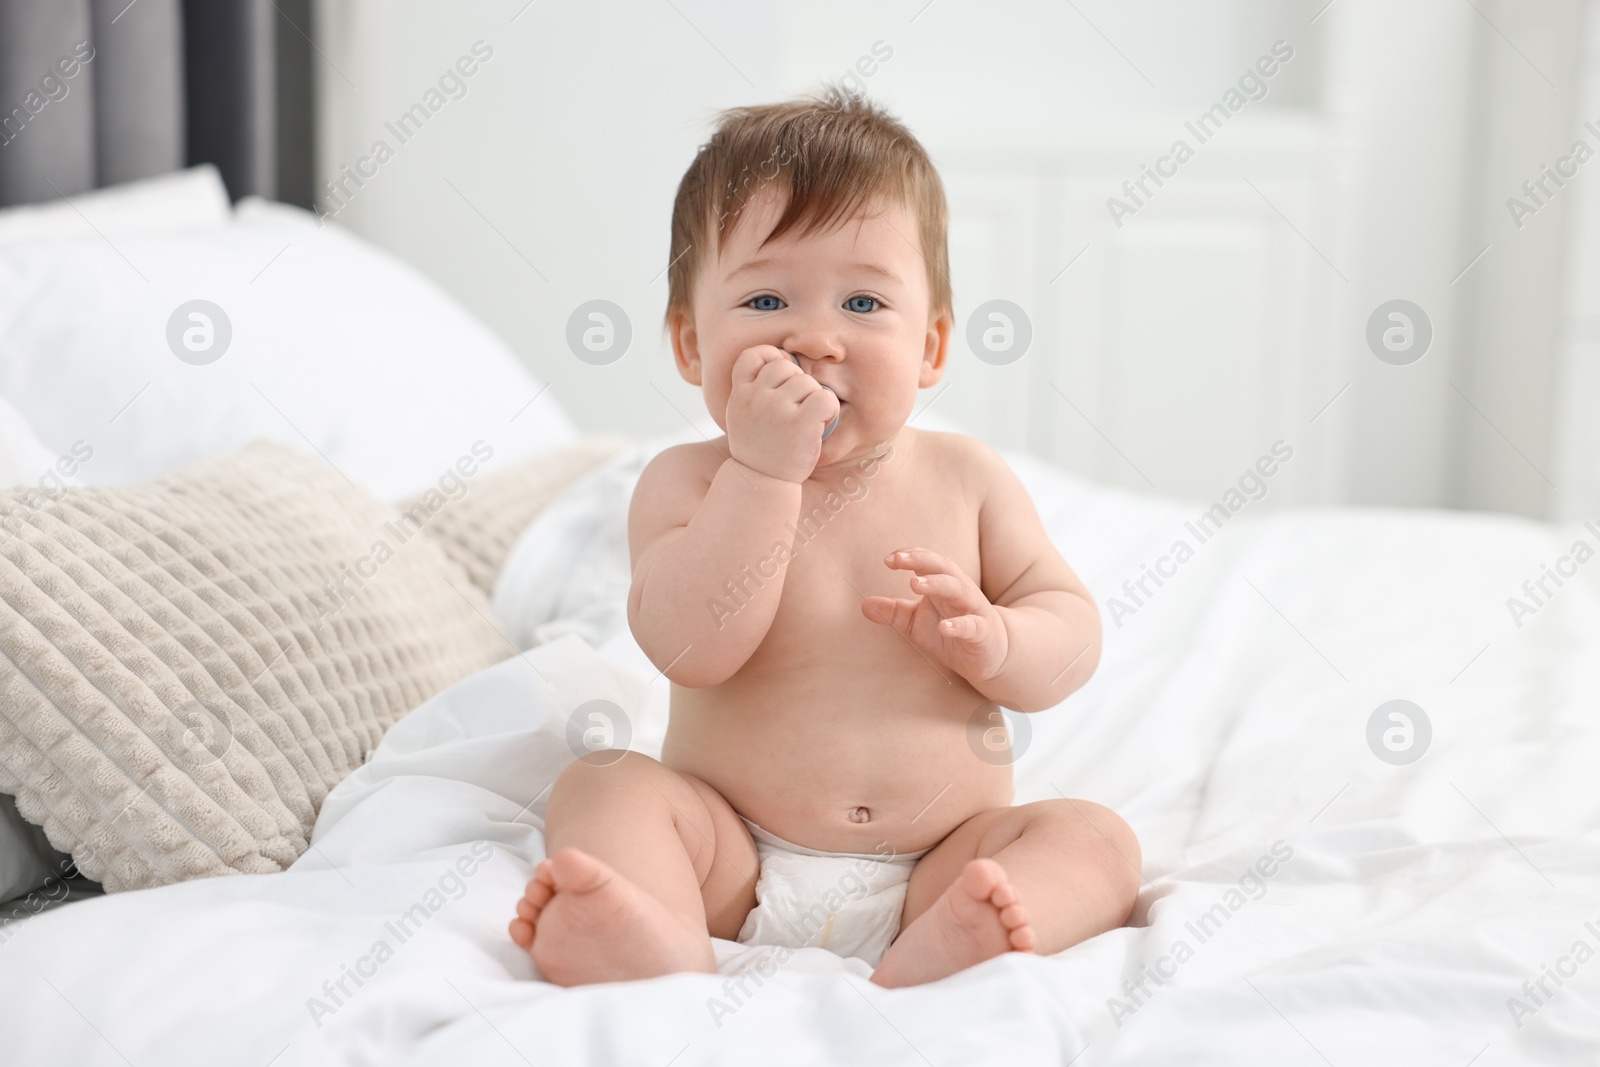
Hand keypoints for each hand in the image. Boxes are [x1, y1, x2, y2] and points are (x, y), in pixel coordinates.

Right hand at [724, 345, 839, 482]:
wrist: (761, 482)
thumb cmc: (760, 448)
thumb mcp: (742, 415)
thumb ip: (753, 388)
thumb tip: (785, 358)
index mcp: (740, 394)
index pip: (752, 355)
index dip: (771, 357)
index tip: (781, 377)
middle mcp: (755, 397)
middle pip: (785, 365)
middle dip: (797, 382)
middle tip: (797, 409)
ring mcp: (776, 409)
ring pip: (807, 381)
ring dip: (813, 398)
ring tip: (807, 420)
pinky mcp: (799, 423)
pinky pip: (824, 398)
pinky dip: (830, 409)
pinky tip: (821, 423)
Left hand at [860, 548, 1008, 682]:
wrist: (989, 653)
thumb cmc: (950, 630)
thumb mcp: (917, 623)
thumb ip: (894, 612)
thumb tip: (863, 604)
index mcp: (943, 583)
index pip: (927, 562)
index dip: (910, 556)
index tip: (888, 559)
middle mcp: (960, 590)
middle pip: (943, 567)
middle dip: (922, 560)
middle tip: (900, 559)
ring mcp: (973, 610)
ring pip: (958, 589)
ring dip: (937, 584)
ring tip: (915, 584)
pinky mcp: (983, 633)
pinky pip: (972, 625)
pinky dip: (958, 625)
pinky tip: (943, 627)